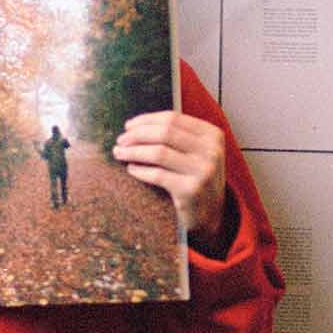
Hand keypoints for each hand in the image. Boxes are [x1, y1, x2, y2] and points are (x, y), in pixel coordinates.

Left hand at [113, 111, 226, 247]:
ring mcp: (203, 171)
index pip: (173, 118)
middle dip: (137, 134)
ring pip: (159, 152)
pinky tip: (131, 169)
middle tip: (120, 140)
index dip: (146, 120)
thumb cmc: (196, 177)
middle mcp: (211, 150)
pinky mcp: (191, 190)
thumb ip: (176, 135)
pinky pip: (157, 175)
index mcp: (212, 135)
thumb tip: (135, 125)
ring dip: (133, 151)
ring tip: (119, 153)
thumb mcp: (196, 152)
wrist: (210, 214)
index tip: (128, 126)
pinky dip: (140, 170)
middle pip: (165, 132)